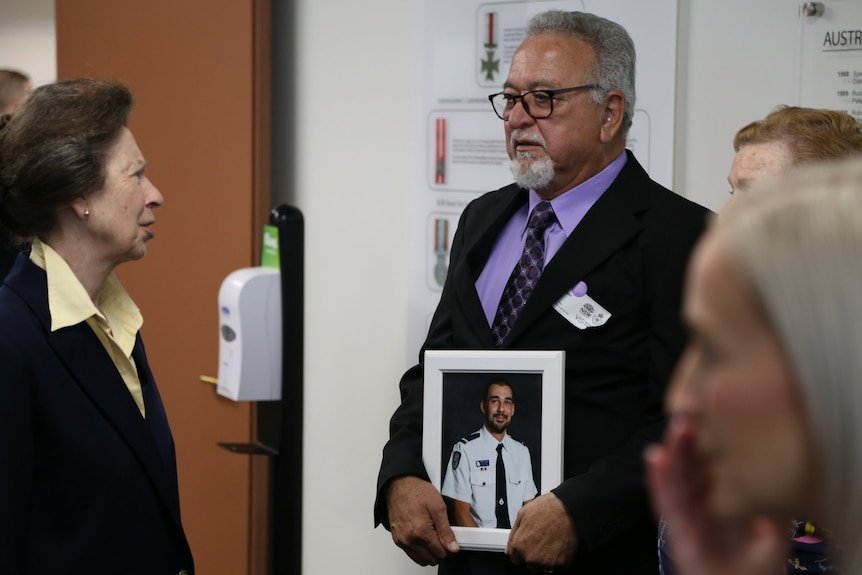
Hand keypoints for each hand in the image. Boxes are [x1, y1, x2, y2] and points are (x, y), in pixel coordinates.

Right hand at [386, 475, 459, 565]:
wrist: (399, 485)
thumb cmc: (416, 492)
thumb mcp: (438, 507)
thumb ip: (446, 530)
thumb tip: (452, 546)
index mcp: (420, 531)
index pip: (440, 553)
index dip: (450, 548)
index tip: (452, 542)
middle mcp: (408, 539)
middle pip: (431, 559)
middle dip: (440, 551)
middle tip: (444, 538)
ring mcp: (401, 540)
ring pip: (421, 560)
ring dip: (430, 553)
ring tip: (434, 536)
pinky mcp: (397, 539)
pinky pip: (411, 554)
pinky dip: (420, 550)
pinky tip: (424, 537)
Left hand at [507, 493, 576, 571]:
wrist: (570, 510)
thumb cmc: (548, 509)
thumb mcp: (522, 514)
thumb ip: (513, 534)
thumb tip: (509, 548)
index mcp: (519, 545)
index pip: (515, 559)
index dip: (521, 551)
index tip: (528, 545)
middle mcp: (531, 557)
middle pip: (529, 563)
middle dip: (533, 554)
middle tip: (542, 539)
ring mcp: (546, 562)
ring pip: (542, 566)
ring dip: (545, 557)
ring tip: (551, 540)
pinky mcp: (560, 564)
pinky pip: (556, 565)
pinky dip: (558, 558)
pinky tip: (559, 544)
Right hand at [645, 415, 786, 574]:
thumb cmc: (755, 566)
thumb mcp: (774, 528)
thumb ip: (774, 500)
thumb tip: (781, 465)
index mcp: (720, 494)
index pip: (712, 459)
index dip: (710, 435)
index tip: (712, 409)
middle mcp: (699, 499)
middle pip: (691, 461)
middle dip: (690, 436)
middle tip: (692, 410)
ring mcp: (686, 513)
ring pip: (677, 476)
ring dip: (674, 451)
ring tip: (678, 427)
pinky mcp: (678, 530)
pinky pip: (666, 503)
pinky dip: (659, 480)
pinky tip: (655, 458)